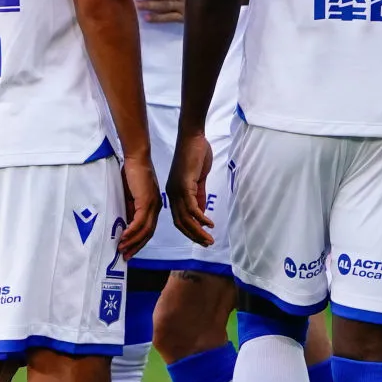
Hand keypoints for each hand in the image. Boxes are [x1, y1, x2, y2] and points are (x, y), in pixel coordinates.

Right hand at [118, 152, 160, 257]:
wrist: (136, 158)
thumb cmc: (132, 174)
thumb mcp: (131, 196)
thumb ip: (130, 209)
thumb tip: (124, 223)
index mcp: (153, 207)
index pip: (148, 229)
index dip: (139, 242)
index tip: (129, 251)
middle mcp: (155, 208)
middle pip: (148, 233)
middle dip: (136, 246)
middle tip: (125, 257)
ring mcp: (152, 205)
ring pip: (144, 230)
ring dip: (132, 241)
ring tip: (121, 249)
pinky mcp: (146, 201)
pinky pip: (139, 221)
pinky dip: (131, 231)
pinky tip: (123, 237)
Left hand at [167, 130, 214, 246]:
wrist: (192, 137)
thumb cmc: (196, 154)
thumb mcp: (198, 179)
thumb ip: (199, 195)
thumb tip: (202, 212)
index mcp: (174, 193)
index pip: (179, 219)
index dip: (190, 231)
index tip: (201, 239)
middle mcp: (172, 194)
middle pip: (181, 223)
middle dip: (194, 236)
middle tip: (207, 244)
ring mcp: (177, 190)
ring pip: (186, 218)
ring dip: (198, 231)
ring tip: (209, 239)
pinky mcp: (184, 185)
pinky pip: (191, 207)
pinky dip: (200, 217)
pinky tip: (209, 223)